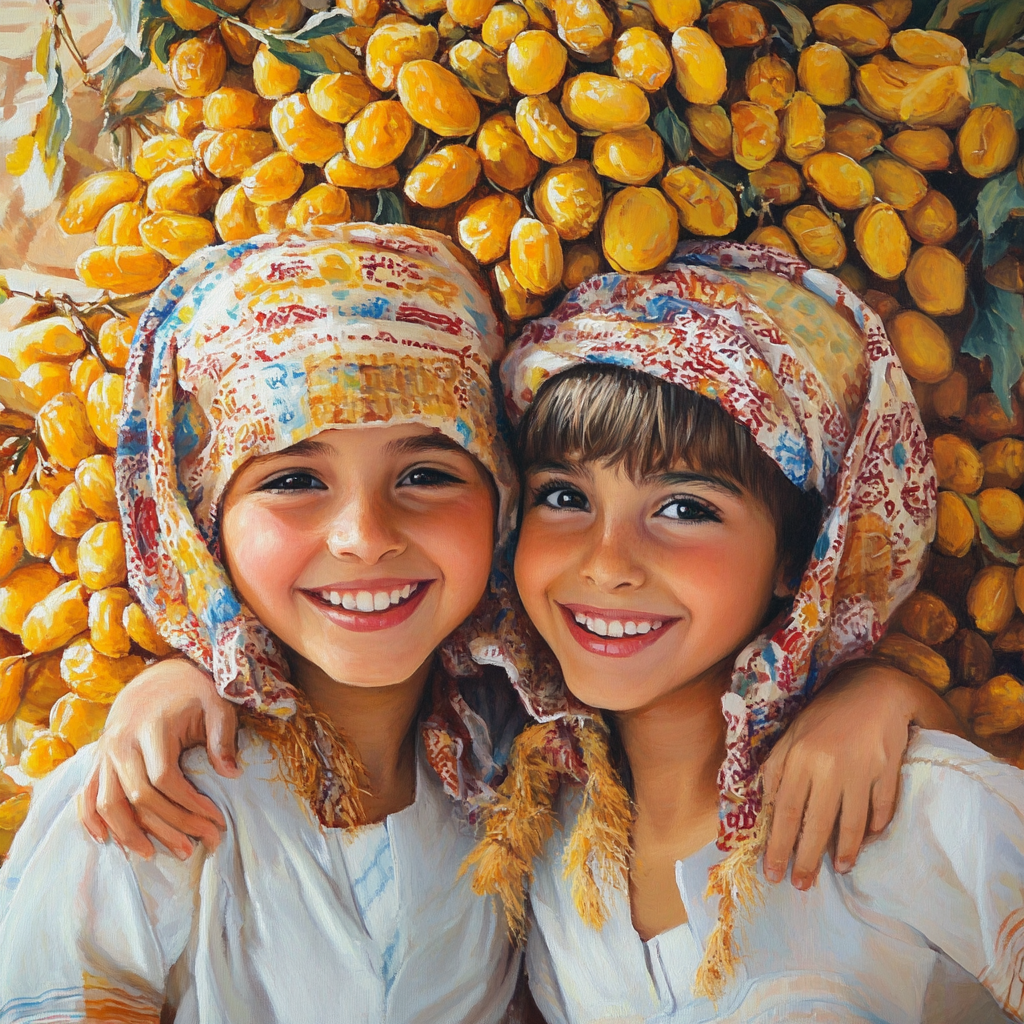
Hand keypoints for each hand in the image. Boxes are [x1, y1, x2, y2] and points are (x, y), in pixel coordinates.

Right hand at [79, 658, 239, 859]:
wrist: (160, 676)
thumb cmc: (194, 693)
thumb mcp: (217, 706)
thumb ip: (223, 738)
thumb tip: (232, 774)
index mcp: (152, 728)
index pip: (165, 778)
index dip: (190, 804)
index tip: (216, 820)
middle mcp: (122, 741)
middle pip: (139, 796)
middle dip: (168, 826)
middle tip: (195, 847)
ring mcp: (105, 751)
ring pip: (109, 802)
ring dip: (129, 834)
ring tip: (154, 854)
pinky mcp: (97, 758)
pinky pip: (86, 794)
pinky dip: (90, 819)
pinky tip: (105, 840)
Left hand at [760, 660, 958, 888]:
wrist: (874, 691)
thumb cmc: (826, 715)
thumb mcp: (793, 735)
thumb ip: (777, 768)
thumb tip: (767, 806)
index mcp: (799, 757)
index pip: (785, 810)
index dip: (778, 845)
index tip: (772, 870)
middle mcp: (827, 767)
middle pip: (815, 824)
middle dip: (806, 860)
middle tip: (800, 885)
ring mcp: (860, 771)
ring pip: (851, 824)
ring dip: (844, 852)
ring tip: (838, 870)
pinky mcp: (888, 771)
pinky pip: (881, 810)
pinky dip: (875, 828)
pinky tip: (867, 842)